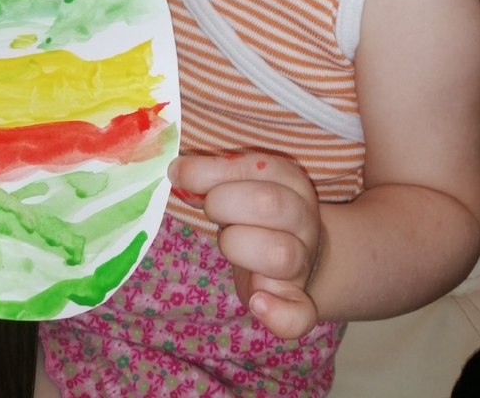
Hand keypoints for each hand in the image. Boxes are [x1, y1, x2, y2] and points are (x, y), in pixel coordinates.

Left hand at [169, 152, 321, 338]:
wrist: (293, 257)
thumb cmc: (254, 215)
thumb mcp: (240, 187)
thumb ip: (213, 177)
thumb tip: (177, 171)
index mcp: (290, 181)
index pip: (260, 167)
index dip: (214, 171)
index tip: (180, 174)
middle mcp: (302, 218)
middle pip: (271, 204)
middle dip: (224, 203)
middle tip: (209, 210)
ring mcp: (302, 261)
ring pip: (280, 253)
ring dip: (238, 246)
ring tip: (226, 243)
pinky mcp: (295, 299)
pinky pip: (300, 313)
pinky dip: (279, 313)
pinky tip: (257, 303)